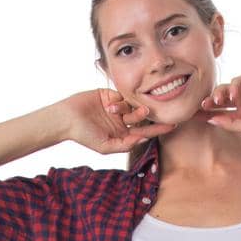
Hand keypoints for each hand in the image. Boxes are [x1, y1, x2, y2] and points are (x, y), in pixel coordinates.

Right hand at [61, 88, 178, 156]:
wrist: (66, 118)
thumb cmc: (84, 135)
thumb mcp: (105, 146)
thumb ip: (125, 144)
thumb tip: (143, 139)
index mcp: (123, 135)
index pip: (145, 132)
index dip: (159, 129)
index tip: (173, 124)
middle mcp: (122, 122)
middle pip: (141, 118)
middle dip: (146, 115)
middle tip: (148, 112)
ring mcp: (117, 108)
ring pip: (132, 105)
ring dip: (132, 108)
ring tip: (126, 110)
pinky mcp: (110, 95)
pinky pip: (122, 95)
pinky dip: (122, 98)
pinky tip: (117, 102)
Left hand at [199, 72, 240, 134]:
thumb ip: (229, 124)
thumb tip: (210, 120)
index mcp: (239, 113)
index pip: (219, 112)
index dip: (206, 113)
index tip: (194, 116)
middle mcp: (240, 100)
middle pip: (218, 100)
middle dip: (209, 102)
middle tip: (202, 105)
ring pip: (224, 88)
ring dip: (218, 94)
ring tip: (217, 100)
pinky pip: (236, 80)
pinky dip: (233, 86)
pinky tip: (234, 94)